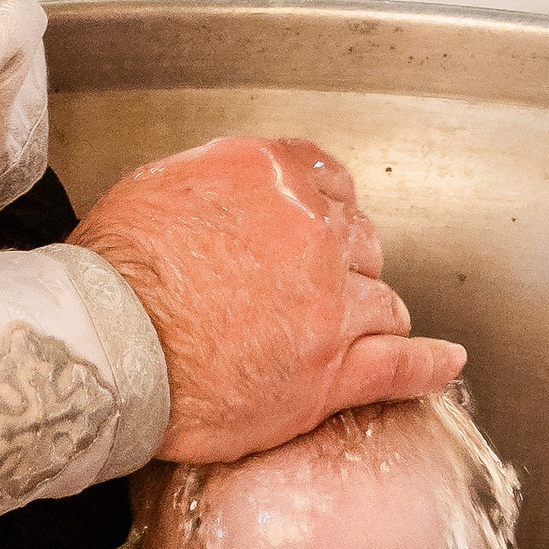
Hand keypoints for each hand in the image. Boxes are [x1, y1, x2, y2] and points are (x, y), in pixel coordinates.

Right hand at [73, 135, 464, 463]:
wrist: (103, 346)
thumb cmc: (108, 276)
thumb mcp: (157, 190)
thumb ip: (218, 185)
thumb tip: (234, 198)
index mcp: (268, 176)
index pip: (329, 179)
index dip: (327, 207)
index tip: (323, 222)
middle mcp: (310, 232)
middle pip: (359, 240)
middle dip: (343, 261)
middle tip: (313, 287)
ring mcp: (328, 304)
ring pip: (382, 299)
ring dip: (369, 311)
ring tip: (350, 330)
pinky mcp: (330, 372)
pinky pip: (400, 365)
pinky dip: (429, 364)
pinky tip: (444, 361)